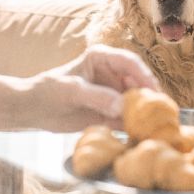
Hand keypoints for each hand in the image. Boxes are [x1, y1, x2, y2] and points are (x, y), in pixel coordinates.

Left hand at [0, 44, 158, 130]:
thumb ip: (97, 97)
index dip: (144, 75)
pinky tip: (142, 135)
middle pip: (138, 82)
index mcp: (102, 58)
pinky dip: (135, 126)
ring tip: (155, 126)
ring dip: (145, 114)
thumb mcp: (71, 91)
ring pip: (136, 102)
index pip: (129, 62)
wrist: (32, 110)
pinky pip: (127, 119)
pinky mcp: (110, 113)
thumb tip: (123, 105)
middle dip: (149, 96)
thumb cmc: (47, 90)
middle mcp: (112, 74)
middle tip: (160, 112)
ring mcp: (112, 94)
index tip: (152, 90)